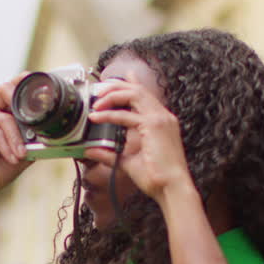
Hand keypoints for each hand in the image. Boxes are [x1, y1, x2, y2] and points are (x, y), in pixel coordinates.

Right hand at [0, 72, 32, 194]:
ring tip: (22, 154)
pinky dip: (7, 146)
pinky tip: (12, 157)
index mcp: (4, 110)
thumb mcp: (25, 151)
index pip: (14, 87)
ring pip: (5, 118)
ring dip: (17, 138)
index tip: (41, 85)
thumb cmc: (1, 166)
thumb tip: (53, 133)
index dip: (26, 81)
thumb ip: (35, 139)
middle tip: (34, 116)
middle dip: (20, 98)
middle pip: (5, 89)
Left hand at [83, 79, 194, 201]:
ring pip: (134, 94)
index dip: (133, 83)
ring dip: (112, 95)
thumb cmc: (156, 178)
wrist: (171, 188)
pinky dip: (110, 114)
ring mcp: (160, 118)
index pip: (146, 95)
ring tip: (96, 102)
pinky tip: (97, 116)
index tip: (122, 76)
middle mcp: (163, 116)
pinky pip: (127, 114)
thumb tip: (92, 150)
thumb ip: (111, 153)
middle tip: (98, 91)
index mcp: (162, 121)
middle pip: (138, 89)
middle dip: (116, 86)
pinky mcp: (153, 125)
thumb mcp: (129, 161)